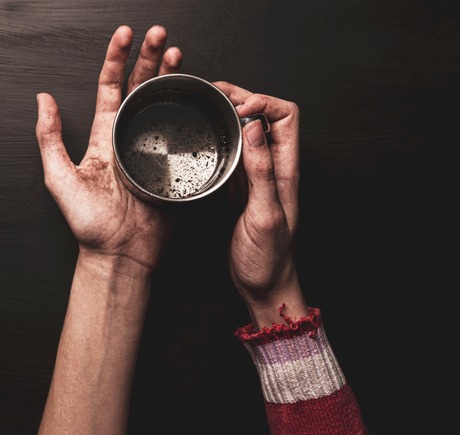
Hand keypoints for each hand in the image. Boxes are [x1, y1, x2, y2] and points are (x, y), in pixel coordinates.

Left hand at [35, 25, 181, 270]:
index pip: (110, 87)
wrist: (120, 254)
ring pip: (164, 104)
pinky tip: (197, 93)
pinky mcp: (174, 167)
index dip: (116, 59)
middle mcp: (128, 138)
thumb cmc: (89, 224)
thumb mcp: (59, 177)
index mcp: (103, 137)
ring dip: (171, 77)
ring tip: (177, 53)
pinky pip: (185, 134)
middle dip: (149, 58)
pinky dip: (191, 110)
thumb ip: (49, 138)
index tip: (124, 34)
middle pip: (140, 88)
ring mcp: (153, 150)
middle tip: (159, 34)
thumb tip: (42, 99)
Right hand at [214, 82, 307, 326]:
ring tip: (208, 102)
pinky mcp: (240, 186)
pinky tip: (206, 133)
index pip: (286, 116)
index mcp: (285, 170)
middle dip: (244, 96)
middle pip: (267, 116)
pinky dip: (222, 135)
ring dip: (231, 112)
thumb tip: (255, 128)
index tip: (238, 109)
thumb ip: (261, 172)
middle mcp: (273, 167)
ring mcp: (256, 176)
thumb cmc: (268, 259)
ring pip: (249, 130)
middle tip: (215, 91)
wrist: (264, 285)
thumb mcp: (265, 215)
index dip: (264, 103)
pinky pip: (235, 151)